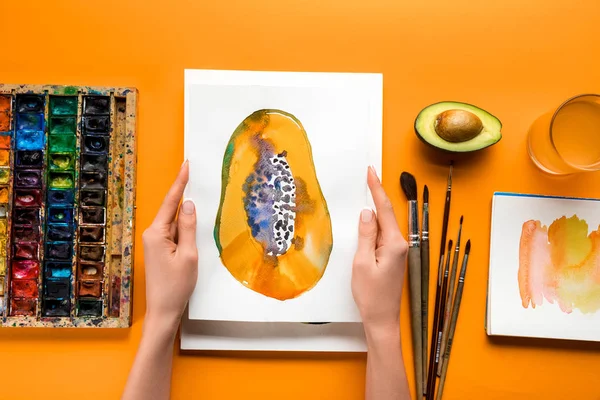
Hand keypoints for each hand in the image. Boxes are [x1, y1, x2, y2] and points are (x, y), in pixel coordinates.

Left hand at [141, 160, 197, 330]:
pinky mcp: (159, 251)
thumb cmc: (176, 286)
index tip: (186, 165)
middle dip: (184, 196)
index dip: (180, 183)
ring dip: (185, 217)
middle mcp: (151, 235)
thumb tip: (189, 204)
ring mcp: (154, 243)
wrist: (163, 311)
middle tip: (194, 176)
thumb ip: (188, 228)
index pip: (171, 202)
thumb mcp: (188, 255)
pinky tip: (192, 230)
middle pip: (171, 210)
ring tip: (196, 209)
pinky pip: (173, 233)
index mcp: (156, 233)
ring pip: (173, 223)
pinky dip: (184, 230)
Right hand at [352, 166, 407, 334]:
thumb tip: (367, 212)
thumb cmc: (371, 295)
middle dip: (375, 196)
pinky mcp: (394, 258)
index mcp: (395, 244)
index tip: (371, 172)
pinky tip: (365, 224)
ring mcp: (398, 252)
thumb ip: (366, 235)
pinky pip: (383, 236)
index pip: (384, 210)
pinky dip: (374, 228)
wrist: (382, 319)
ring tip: (363, 198)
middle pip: (386, 215)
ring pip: (384, 226)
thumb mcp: (362, 263)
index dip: (377, 189)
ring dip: (373, 214)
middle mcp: (401, 245)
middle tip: (367, 176)